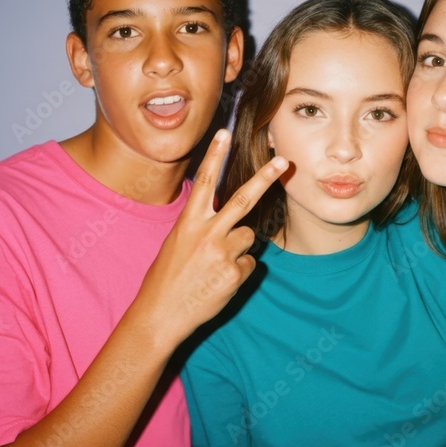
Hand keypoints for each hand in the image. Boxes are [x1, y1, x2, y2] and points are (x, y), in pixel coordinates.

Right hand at [140, 129, 287, 341]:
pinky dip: (239, 271)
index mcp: (189, 222)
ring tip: (215, 264)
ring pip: (249, 237)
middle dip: (265, 178)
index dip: (215, 156)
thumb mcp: (177, 242)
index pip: (205, 182)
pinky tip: (219, 281)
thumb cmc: (167, 277)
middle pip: (243, 200)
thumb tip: (230, 221)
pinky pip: (249, 264)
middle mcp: (207, 234)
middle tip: (283, 161)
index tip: (225, 133)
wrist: (161, 314)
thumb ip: (202, 226)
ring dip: (239, 247)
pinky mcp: (235, 275)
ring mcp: (223, 254)